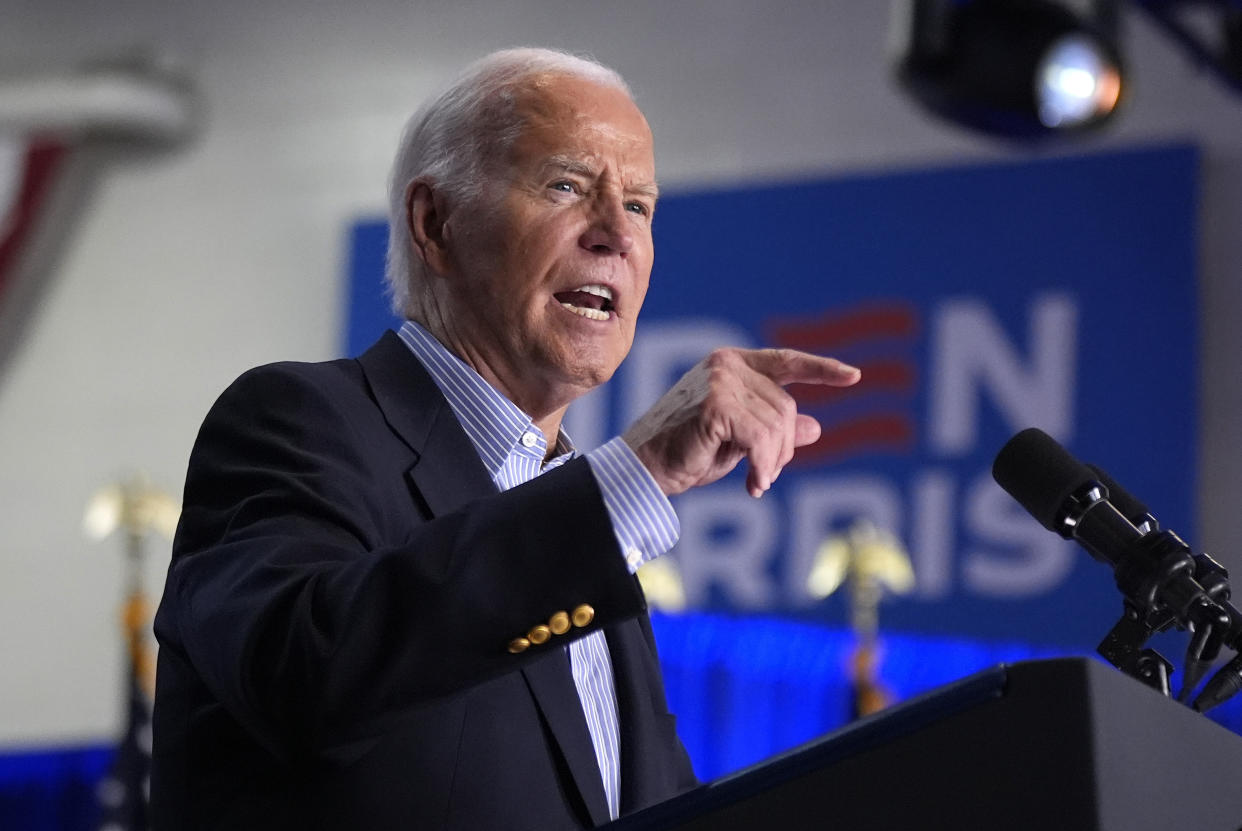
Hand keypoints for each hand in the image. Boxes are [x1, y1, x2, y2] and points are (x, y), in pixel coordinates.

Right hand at [622, 347, 860, 497]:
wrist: (647, 468)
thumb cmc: (688, 453)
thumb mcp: (740, 440)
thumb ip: (774, 429)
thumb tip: (817, 427)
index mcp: (732, 364)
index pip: (786, 362)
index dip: (821, 370)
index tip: (854, 377)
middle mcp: (727, 365)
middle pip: (787, 407)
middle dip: (784, 448)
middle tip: (766, 476)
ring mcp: (720, 382)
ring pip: (778, 426)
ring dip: (773, 463)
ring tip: (757, 482)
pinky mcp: (716, 406)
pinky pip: (762, 439)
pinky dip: (763, 467)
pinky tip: (752, 486)